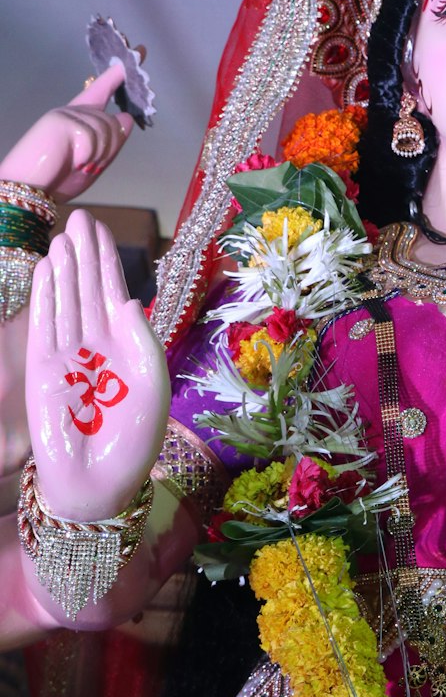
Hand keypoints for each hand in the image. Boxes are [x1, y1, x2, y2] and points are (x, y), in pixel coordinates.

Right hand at [0, 66, 132, 202]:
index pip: (103, 89)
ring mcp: (67, 114)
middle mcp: (73, 111)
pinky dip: (87, 157)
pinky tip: (72, 160)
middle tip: (87, 165)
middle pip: (115, 123)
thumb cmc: (58, 176)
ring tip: (78, 164)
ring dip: (98, 156)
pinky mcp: (62, 121)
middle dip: (109, 150)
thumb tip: (125, 117)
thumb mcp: (93, 161)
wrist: (28, 189)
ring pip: (107, 132)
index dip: (120, 73)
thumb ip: (111, 140)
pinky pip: (92, 139)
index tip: (141, 50)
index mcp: (80, 117)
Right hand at [27, 209, 168, 519]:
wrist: (100, 479)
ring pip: (66, 301)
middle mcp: (96, 346)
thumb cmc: (134, 439)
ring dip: (65, 268)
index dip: (107, 262)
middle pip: (88, 289)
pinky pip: (45, 323)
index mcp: (126, 348)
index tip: (101, 229)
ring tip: (63, 236)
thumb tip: (131, 299)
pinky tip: (48, 269)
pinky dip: (47, 295)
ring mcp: (68, 355)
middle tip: (80, 217)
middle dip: (85, 254)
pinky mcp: (43, 368)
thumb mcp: (152, 384)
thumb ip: (143, 340)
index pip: (114, 294)